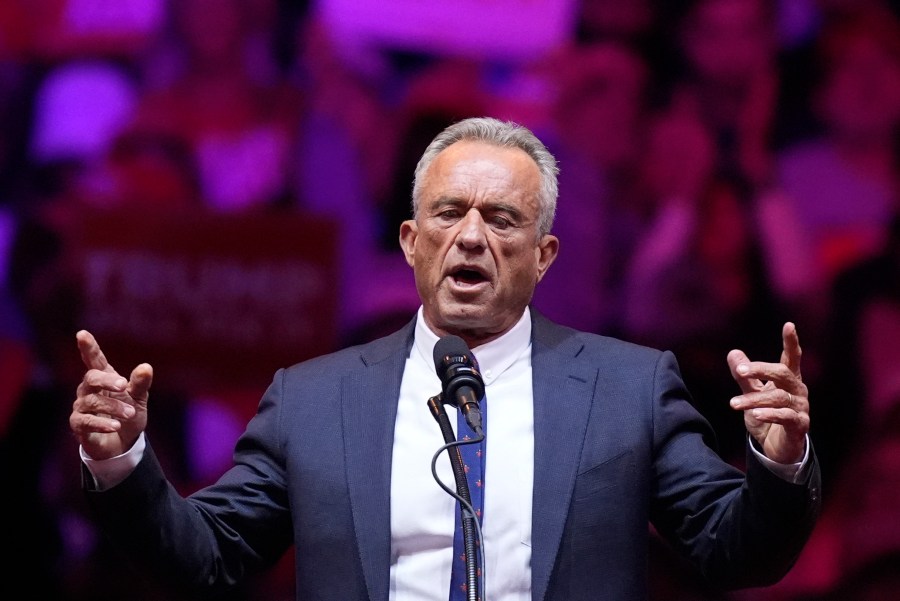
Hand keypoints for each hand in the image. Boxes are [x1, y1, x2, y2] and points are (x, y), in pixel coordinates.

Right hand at [70, 330, 152, 459]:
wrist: (123, 443)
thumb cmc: (128, 414)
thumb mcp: (139, 398)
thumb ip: (140, 383)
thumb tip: (146, 366)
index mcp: (104, 378)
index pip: (94, 360)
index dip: (88, 347)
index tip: (82, 334)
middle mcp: (88, 390)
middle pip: (91, 378)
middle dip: (106, 380)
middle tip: (123, 385)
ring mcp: (81, 407)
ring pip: (92, 402)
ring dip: (113, 408)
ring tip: (130, 414)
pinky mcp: (78, 425)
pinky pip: (85, 421)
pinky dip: (102, 423)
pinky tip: (116, 426)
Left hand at [727, 322, 808, 463]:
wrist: (776, 448)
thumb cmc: (766, 416)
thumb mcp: (752, 393)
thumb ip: (744, 376)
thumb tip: (733, 352)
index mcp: (788, 380)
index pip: (791, 358)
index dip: (791, 342)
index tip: (789, 325)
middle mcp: (798, 391)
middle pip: (783, 373)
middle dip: (761, 369)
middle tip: (740, 370)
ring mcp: (801, 408)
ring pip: (778, 397)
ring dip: (754, 400)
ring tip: (733, 404)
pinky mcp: (800, 426)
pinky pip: (786, 417)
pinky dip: (769, 415)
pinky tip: (755, 415)